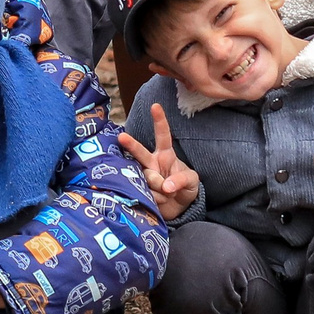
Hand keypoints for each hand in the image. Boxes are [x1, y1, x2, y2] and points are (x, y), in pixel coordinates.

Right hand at [116, 101, 203, 223]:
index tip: (155, 106)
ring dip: (160, 189)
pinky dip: (156, 200)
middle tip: (121, 137)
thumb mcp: (191, 181)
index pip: (162, 135)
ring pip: (147, 178)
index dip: (159, 120)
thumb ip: (181, 180)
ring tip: (168, 195)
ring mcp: (143, 176)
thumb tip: (166, 187)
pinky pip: (145, 194)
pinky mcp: (138, 190)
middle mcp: (151, 162)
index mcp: (165, 154)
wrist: (177, 208)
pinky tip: (158, 201)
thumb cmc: (185, 187)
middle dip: (130, 144)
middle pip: (140, 152)